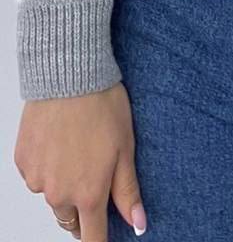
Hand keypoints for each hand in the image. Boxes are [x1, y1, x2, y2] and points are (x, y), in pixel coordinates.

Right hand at [14, 83, 146, 240]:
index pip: (91, 237)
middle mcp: (59, 193)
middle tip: (96, 178)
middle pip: (70, 218)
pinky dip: (48, 166)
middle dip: (83, 208)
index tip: (102, 241)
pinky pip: (37, 176)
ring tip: (79, 149)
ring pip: (53, 195)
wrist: (70, 78)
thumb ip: (128, 192)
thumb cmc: (104, 109)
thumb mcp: (126, 149)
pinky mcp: (22, 163)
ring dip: (65, 184)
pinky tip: (60, 142)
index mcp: (89, 193)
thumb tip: (138, 225)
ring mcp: (37, 180)